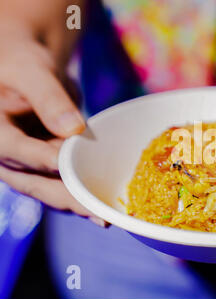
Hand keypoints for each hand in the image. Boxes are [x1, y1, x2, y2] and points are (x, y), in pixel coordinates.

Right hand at [0, 22, 105, 226]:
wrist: (30, 73)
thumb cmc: (25, 65)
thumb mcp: (32, 71)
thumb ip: (49, 98)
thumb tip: (72, 129)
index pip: (15, 150)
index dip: (42, 161)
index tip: (69, 169)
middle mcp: (7, 155)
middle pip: (35, 181)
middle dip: (67, 197)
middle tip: (96, 213)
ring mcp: (28, 164)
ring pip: (52, 188)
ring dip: (78, 202)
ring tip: (106, 216)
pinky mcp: (47, 166)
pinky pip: (65, 182)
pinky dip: (84, 191)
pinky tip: (104, 205)